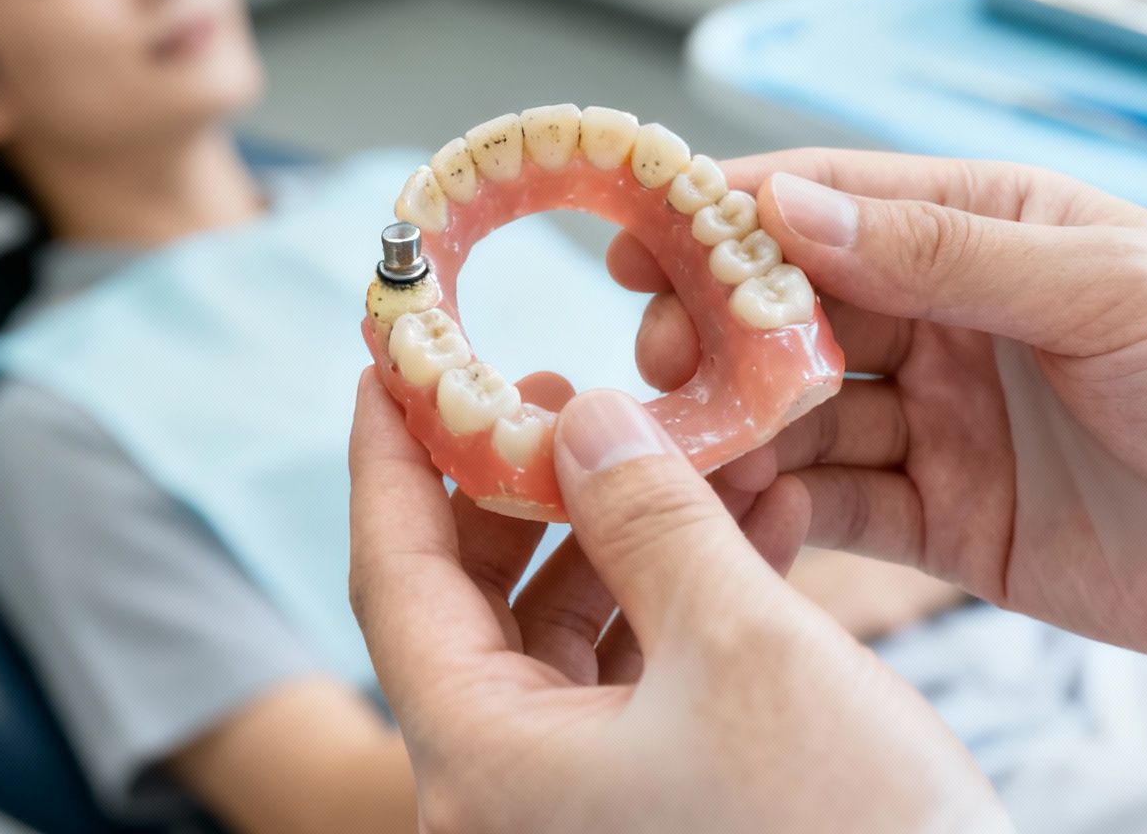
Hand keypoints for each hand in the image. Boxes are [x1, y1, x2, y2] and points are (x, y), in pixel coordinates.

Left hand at [347, 370, 1007, 833]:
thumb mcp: (742, 645)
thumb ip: (648, 517)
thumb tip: (583, 420)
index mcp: (480, 762)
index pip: (393, 574)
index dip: (390, 455)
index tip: (392, 359)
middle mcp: (499, 797)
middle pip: (470, 605)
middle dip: (523, 488)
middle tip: (562, 389)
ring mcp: (569, 814)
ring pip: (562, 640)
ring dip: (626, 536)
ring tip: (690, 445)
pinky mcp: (644, 818)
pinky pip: (631, 686)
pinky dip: (678, 602)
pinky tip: (756, 523)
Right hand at [615, 149, 1146, 708]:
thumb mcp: (1109, 288)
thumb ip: (947, 254)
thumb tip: (790, 207)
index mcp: (989, 230)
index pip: (830, 203)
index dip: (728, 214)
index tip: (641, 235)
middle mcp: (949, 319)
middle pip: (790, 312)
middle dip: (712, 330)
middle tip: (659, 360)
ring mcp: (941, 421)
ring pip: (798, 414)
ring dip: (733, 428)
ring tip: (678, 451)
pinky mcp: (946, 520)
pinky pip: (836, 507)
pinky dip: (781, 511)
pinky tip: (744, 515)